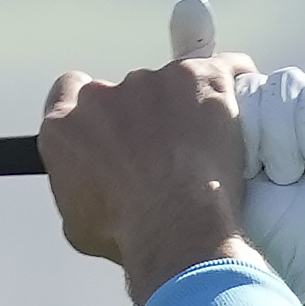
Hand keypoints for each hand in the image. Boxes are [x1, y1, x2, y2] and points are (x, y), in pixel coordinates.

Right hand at [40, 49, 255, 299]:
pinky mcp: (199, 77)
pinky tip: (239, 100)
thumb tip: (88, 186)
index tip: (114, 126)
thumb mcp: (79, 225)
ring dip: (187, 108)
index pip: (71, 91)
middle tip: (167, 153)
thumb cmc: (129, 237)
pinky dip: (232, 81)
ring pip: (174, 85)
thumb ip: (78, 186)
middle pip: (126, 93)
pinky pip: (226, 68)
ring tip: (206, 150)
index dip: (96, 109)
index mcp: (65, 126)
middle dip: (145, 115)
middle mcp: (103, 95)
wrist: (177, 231)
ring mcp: (152, 82)